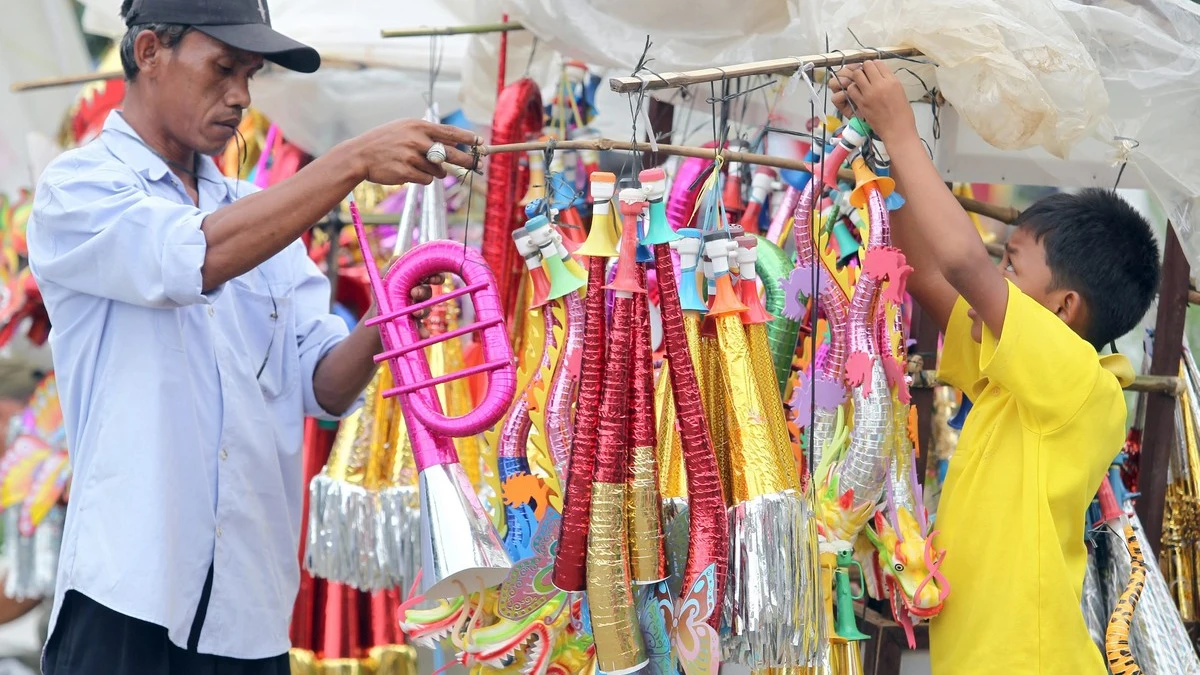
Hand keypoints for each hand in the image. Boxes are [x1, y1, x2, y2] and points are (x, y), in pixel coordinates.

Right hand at [351, 120, 479, 186]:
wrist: (360, 155)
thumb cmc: (385, 142)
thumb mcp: (404, 129)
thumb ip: (426, 135)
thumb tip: (453, 147)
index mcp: (418, 126)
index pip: (449, 132)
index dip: (467, 139)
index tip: (481, 142)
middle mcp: (417, 140)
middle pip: (451, 154)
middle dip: (467, 161)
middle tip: (478, 165)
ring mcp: (411, 156)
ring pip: (439, 171)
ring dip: (435, 172)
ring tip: (418, 165)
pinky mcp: (406, 172)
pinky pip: (427, 180)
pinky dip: (424, 178)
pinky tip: (410, 172)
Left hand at [367, 272, 445, 338]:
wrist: (376, 317)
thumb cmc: (383, 293)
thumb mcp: (384, 278)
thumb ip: (391, 267)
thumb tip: (397, 257)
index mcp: (415, 280)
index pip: (430, 275)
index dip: (435, 276)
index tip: (435, 279)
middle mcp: (420, 294)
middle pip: (428, 292)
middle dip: (424, 292)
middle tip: (415, 293)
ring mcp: (419, 309)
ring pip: (426, 309)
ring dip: (423, 311)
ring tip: (415, 313)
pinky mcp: (416, 324)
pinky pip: (423, 328)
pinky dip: (424, 331)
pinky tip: (423, 335)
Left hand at [828, 61, 915, 144]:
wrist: (898, 130)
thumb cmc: (902, 114)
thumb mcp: (900, 91)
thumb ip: (889, 81)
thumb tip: (880, 75)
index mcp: (892, 81)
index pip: (879, 63)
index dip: (874, 65)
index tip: (872, 70)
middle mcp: (881, 84)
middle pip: (867, 65)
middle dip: (864, 68)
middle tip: (864, 75)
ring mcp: (870, 93)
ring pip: (857, 74)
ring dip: (857, 77)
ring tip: (859, 83)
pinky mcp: (862, 103)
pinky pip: (851, 89)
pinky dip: (852, 89)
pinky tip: (856, 93)